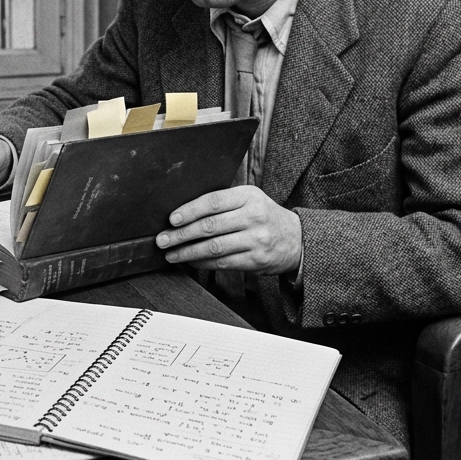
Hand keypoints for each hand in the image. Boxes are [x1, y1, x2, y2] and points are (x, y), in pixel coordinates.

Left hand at [156, 186, 301, 274]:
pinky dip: (202, 263)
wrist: (297, 239)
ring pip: (213, 247)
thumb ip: (223, 203)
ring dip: (187, 252)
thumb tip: (183, 212)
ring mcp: (256, 240)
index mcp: (248, 196)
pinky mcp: (256, 260)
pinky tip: (190, 261)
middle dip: (181, 234)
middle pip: (210, 226)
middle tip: (163, 240)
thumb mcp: (250, 199)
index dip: (189, 211)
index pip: (213, 202)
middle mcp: (253, 216)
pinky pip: (222, 263)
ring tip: (171, 254)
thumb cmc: (264, 216)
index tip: (171, 219)